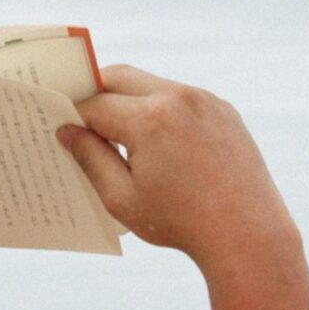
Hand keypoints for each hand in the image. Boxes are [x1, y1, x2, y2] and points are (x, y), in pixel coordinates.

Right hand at [57, 66, 295, 269]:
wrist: (247, 232)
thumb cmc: (180, 222)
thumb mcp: (122, 198)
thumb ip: (90, 159)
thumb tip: (67, 132)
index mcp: (148, 120)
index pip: (95, 104)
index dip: (74, 116)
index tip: (62, 128)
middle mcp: (177, 98)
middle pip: (120, 77)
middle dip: (95, 92)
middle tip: (79, 115)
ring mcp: (204, 100)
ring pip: (152, 84)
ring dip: (129, 99)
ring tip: (116, 131)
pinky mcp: (222, 109)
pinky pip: (181, 98)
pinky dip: (160, 109)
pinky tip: (156, 141)